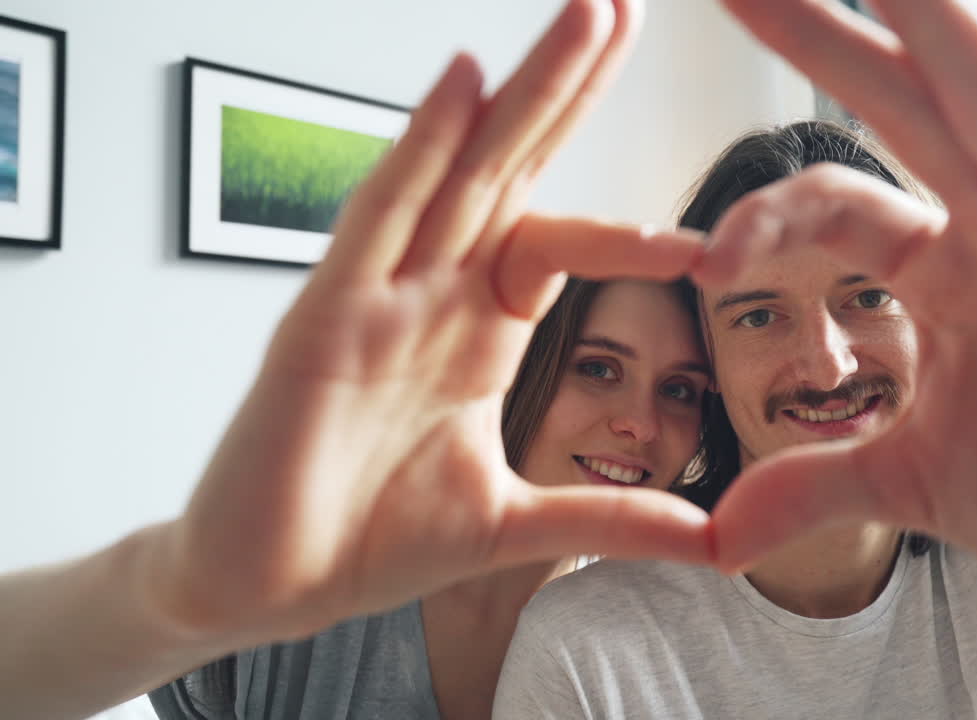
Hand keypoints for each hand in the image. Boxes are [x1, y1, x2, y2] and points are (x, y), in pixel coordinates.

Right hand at [150, 0, 710, 644]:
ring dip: (522, 94)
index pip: (557, 247)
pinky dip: (422, 149)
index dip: (625, 229)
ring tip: (582, 18)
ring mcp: (378, 297)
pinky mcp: (325, 318)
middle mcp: (431, 296)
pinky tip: (465, 81)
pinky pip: (380, 217)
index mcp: (474, 333)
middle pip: (514, 173)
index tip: (703, 242)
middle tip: (623, 12)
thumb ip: (605, 519)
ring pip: (461, 172)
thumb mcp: (513, 525)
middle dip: (570, 95)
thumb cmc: (368, 538)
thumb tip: (707, 535)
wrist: (265, 587)